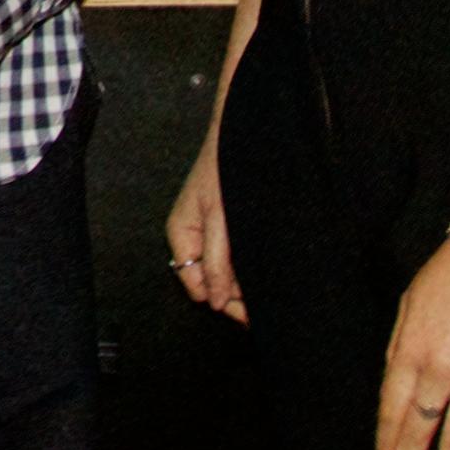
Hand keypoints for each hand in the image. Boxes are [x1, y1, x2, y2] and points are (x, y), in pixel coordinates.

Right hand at [164, 138, 246, 320]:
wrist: (243, 137)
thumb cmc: (224, 168)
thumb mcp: (219, 218)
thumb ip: (216, 260)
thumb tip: (216, 301)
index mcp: (181, 236)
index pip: (195, 285)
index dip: (221, 300)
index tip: (247, 312)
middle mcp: (193, 239)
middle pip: (209, 283)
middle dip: (234, 296)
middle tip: (260, 309)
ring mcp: (210, 235)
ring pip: (224, 273)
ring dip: (243, 283)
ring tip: (267, 290)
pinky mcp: (228, 230)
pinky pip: (234, 259)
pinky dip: (247, 268)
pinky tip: (263, 272)